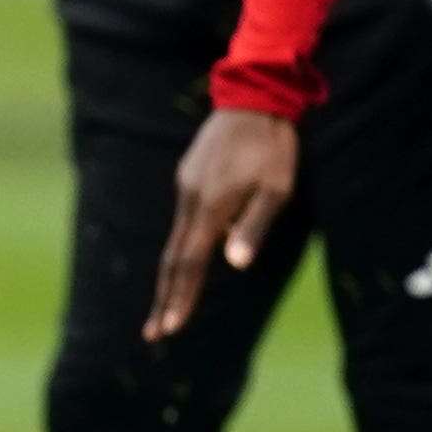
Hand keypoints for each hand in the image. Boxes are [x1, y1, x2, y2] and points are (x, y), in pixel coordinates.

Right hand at [145, 107, 300, 339]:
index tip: (169, 329)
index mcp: (212, 207)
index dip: (181, 298)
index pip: (190, 263)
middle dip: (165, 299)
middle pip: (172, 259)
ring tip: (170, 306)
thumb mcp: (277, 189)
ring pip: (176, 239)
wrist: (253, 96)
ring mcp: (186, 187)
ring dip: (173, 276)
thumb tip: (234, 265)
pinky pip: (185, 219)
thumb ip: (253, 227)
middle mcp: (191, 200)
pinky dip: (183, 247)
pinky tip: (193, 256)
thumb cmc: (274, 147)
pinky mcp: (189, 177)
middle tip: (154, 334)